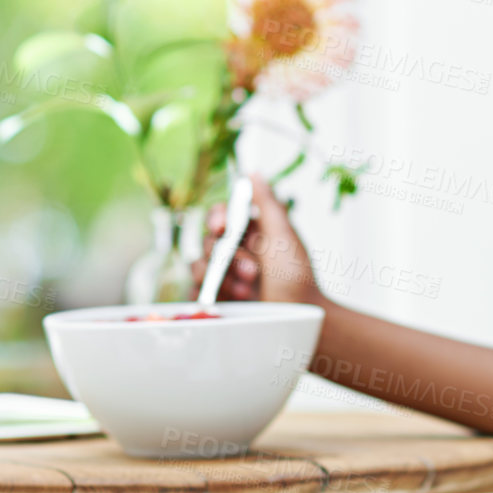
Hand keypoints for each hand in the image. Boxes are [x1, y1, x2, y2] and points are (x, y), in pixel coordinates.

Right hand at [191, 175, 324, 305]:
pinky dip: (210, 293)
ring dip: (223, 277)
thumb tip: (253, 173)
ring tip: (248, 289)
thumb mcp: (284, 237)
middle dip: (228, 257)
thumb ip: (267, 204)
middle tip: (252, 271)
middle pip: (208, 239)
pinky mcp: (216, 297)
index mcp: (251, 231)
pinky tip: (235, 299)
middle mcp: (235, 250)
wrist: (298, 319)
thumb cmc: (298, 278)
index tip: (223, 227)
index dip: (217, 217)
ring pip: (199, 264)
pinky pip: (195, 289)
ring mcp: (224, 275)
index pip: (222, 214)